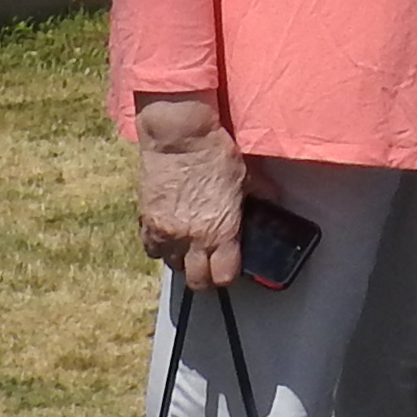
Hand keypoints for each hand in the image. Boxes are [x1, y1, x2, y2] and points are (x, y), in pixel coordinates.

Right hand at [132, 94, 246, 290]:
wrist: (178, 136)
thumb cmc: (215, 152)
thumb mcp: (245, 176)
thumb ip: (258, 197)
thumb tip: (270, 204)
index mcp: (220, 231)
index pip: (224, 276)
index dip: (229, 274)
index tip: (232, 265)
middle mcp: (191, 239)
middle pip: (197, 280)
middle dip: (206, 276)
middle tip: (212, 263)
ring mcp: (165, 233)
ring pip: (172, 265)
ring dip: (183, 260)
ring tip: (191, 246)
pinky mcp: (146, 221)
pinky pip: (152, 249)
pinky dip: (161, 247)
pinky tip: (170, 235)